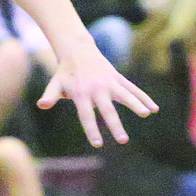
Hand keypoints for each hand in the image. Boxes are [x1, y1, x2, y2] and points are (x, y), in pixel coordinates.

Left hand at [36, 43, 158, 147]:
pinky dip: (143, 98)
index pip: (86, 115)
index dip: (92, 130)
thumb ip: (50, 95)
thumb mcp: (54, 83)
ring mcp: (110, 82)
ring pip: (125, 95)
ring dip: (136, 104)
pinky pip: (133, 89)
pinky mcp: (118, 78)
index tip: (98, 144)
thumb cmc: (64, 73)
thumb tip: (41, 106)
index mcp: (81, 93)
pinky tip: (154, 109)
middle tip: (124, 141)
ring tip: (146, 115)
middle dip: (116, 125)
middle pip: (108, 109)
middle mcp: (97, 88)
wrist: (78, 51)